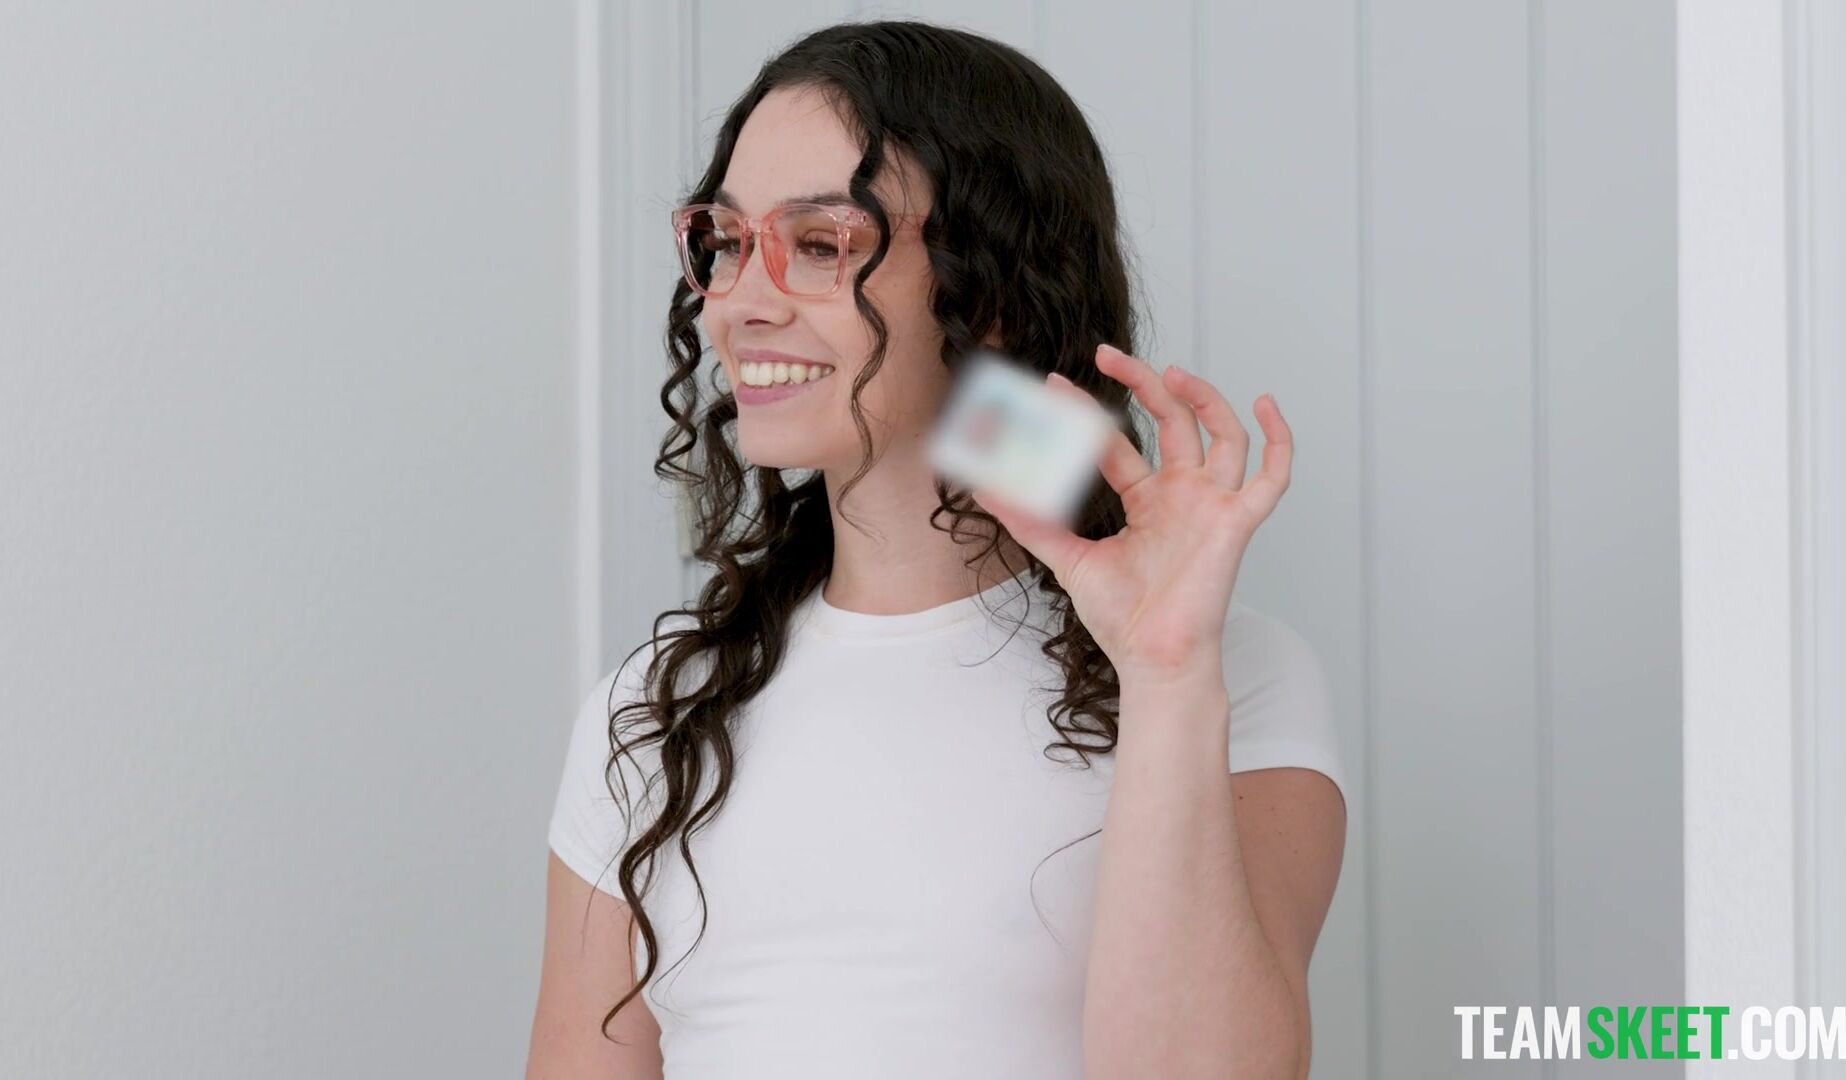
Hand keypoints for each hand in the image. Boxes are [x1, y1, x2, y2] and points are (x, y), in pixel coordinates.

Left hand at [970, 343, 1292, 682]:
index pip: (1117, 442)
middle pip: (1173, 422)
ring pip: (1222, 434)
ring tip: (1171, 371)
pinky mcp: (1237, 522)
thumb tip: (983, 488)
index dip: (1085, 414)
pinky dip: (1279, 440)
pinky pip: (1272, 477)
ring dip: (1204, 399)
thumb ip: (1032, 522)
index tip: (1053, 386)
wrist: (1153, 660)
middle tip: (1106, 354)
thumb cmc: (1122, 618)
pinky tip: (1265, 404)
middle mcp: (1183, 494)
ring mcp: (1213, 505)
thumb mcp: (1068, 559)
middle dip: (1144, 384)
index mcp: (1147, 500)